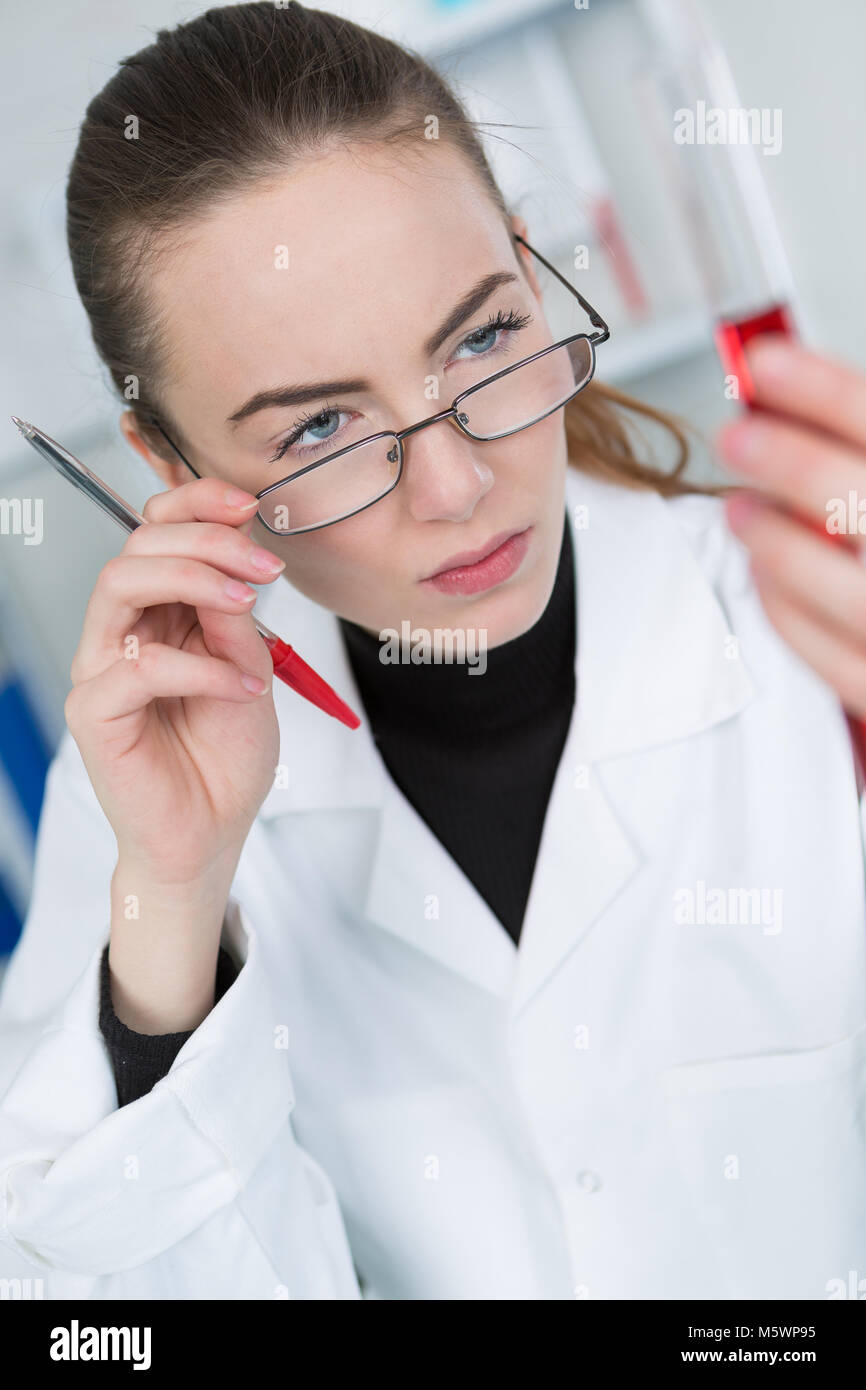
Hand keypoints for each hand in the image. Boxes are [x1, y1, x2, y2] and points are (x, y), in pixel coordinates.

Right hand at [65, 477, 284, 885]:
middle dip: (205, 539)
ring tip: (247, 603)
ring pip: (119, 585)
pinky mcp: (95, 713)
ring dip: (192, 579)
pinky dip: (200, 668)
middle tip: (261, 565)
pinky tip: (241, 685)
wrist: (213, 833)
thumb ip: (237, 618)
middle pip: (136, 547)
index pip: (156, 532)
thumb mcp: (252, 669)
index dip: (196, 504)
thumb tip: (237, 558)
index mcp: (159, 613)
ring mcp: (102, 670)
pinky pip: (138, 667)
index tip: (249, 506)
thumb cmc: (225, 758)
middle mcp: (123, 633)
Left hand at [715, 337, 865, 719]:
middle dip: (790, 462)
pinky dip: (785, 608)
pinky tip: (762, 571)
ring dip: (776, 541)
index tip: (762, 363)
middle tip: (735, 436)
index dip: (823, 387)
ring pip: (843, 587)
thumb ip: (860, 454)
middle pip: (860, 501)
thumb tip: (792, 404)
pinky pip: (829, 657)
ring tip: (740, 508)